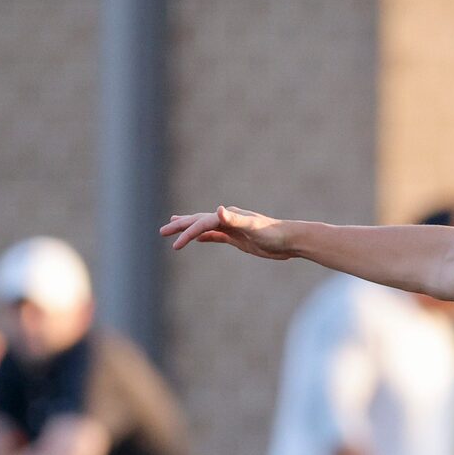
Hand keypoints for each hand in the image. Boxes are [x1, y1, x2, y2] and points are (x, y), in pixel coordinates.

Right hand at [159, 205, 296, 258]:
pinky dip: (205, 237)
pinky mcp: (238, 238)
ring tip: (173, 227)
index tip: (175, 245)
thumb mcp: (254, 227)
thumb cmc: (275, 233)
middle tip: (162, 231)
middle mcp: (228, 219)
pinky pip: (217, 236)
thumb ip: (236, 219)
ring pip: (205, 227)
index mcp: (229, 216)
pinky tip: (198, 239)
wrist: (291, 240)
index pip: (202, 223)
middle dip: (180, 226)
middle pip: (198, 221)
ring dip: (189, 229)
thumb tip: (218, 209)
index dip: (187, 233)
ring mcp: (232, 228)